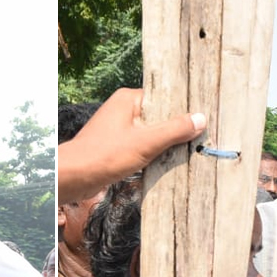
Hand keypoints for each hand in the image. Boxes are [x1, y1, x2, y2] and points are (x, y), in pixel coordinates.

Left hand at [58, 88, 205, 202]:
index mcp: (129, 99)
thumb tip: (200, 119)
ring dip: (164, 145)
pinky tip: (166, 163)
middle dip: (175, 129)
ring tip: (188, 151)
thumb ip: (174, 130)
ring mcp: (118, 129)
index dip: (182, 109)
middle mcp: (123, 110)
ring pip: (150, 134)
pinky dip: (152, 155)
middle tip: (201, 137)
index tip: (202, 118)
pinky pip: (140, 147)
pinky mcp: (115, 147)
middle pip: (158, 117)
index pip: (163, 98)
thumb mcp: (146, 142)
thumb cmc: (106, 155)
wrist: (73, 178)